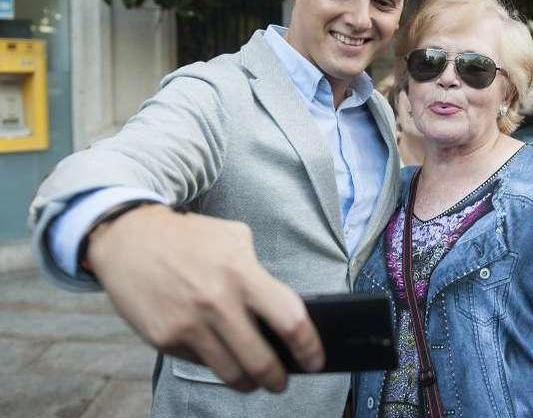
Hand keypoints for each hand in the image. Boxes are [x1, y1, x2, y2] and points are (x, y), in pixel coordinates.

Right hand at [87, 204, 324, 391]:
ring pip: (231, 374)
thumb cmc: (190, 238)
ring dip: (249, 383)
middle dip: (278, 380)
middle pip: (262, 362)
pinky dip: (215, 364)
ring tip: (255, 379)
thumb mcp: (234, 238)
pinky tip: (220, 354)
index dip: (309, 347)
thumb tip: (284, 315)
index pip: (290, 321)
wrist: (129, 238)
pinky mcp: (164, 339)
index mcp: (242, 273)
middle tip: (282, 381)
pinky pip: (200, 363)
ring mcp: (188, 324)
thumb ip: (260, 275)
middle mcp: (217, 302)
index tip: (315, 360)